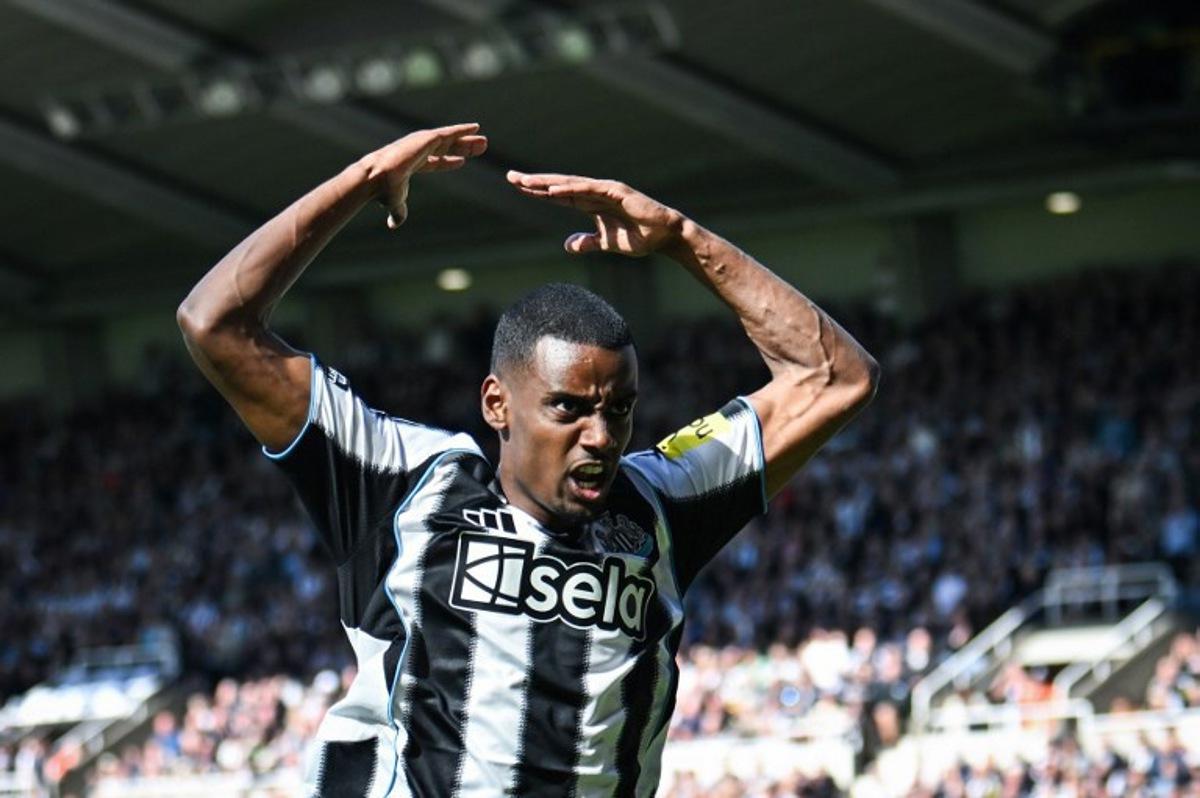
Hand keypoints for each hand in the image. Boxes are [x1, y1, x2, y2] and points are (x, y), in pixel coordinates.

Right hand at [361, 123, 487, 228]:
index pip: (435, 162)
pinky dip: (463, 130)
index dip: (448, 162)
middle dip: (463, 148)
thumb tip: (393, 225)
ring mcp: (422, 143)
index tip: (462, 161)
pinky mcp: (427, 138)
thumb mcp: (396, 203)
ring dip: (467, 140)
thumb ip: (398, 212)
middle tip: (480, 149)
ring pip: (451, 140)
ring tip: (485, 142)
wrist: (379, 177)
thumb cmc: (385, 190)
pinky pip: (449, 133)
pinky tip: (475, 128)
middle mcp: (419, 150)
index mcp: (413, 164)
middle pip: (447, 149)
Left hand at [507, 171, 684, 256]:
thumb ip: (588, 242)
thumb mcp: (606, 243)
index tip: (516, 188)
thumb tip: (568, 245)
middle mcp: (594, 193)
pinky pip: (588, 190)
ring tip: (525, 182)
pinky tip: (552, 190)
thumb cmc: (639, 238)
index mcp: (590, 204)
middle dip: (534, 182)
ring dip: (547, 183)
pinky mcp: (616, 192)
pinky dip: (570, 189)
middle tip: (510, 176)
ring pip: (569, 184)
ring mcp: (604, 190)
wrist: (664, 236)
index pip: (558, 196)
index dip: (537, 192)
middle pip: (558, 186)